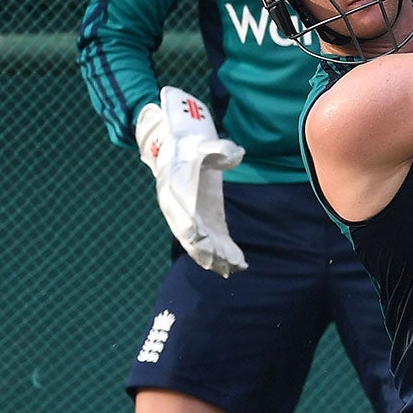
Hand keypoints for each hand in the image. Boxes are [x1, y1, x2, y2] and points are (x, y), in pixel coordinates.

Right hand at [136, 87, 246, 276]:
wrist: (180, 154)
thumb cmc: (190, 148)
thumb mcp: (202, 144)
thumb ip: (218, 149)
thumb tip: (237, 153)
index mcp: (173, 190)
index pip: (179, 211)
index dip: (188, 224)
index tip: (198, 234)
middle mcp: (178, 211)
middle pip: (189, 235)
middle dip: (206, 249)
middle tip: (224, 261)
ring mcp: (189, 221)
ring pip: (199, 245)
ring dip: (216, 258)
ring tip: (234, 268)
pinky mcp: (203, 225)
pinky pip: (210, 245)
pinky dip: (221, 256)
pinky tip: (239, 265)